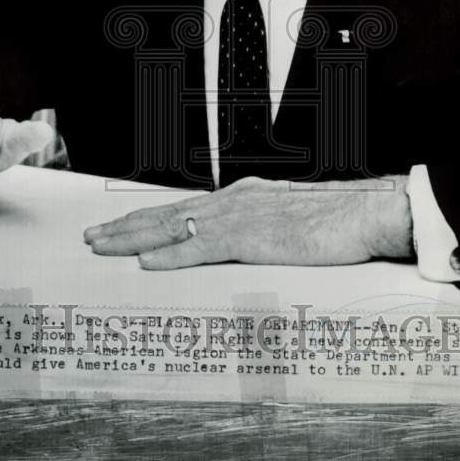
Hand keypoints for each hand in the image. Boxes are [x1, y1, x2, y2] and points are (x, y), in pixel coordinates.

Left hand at [84, 175, 412, 269]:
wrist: (366, 212)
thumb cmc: (337, 221)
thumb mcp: (290, 222)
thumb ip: (264, 231)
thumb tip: (249, 247)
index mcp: (241, 198)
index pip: (183, 208)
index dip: (148, 218)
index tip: (122, 226)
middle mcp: (232, 201)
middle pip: (166, 213)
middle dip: (126, 225)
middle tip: (93, 235)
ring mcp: (238, 217)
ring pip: (172, 226)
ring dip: (133, 237)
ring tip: (102, 245)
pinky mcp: (250, 238)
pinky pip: (200, 248)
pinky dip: (169, 255)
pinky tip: (146, 262)